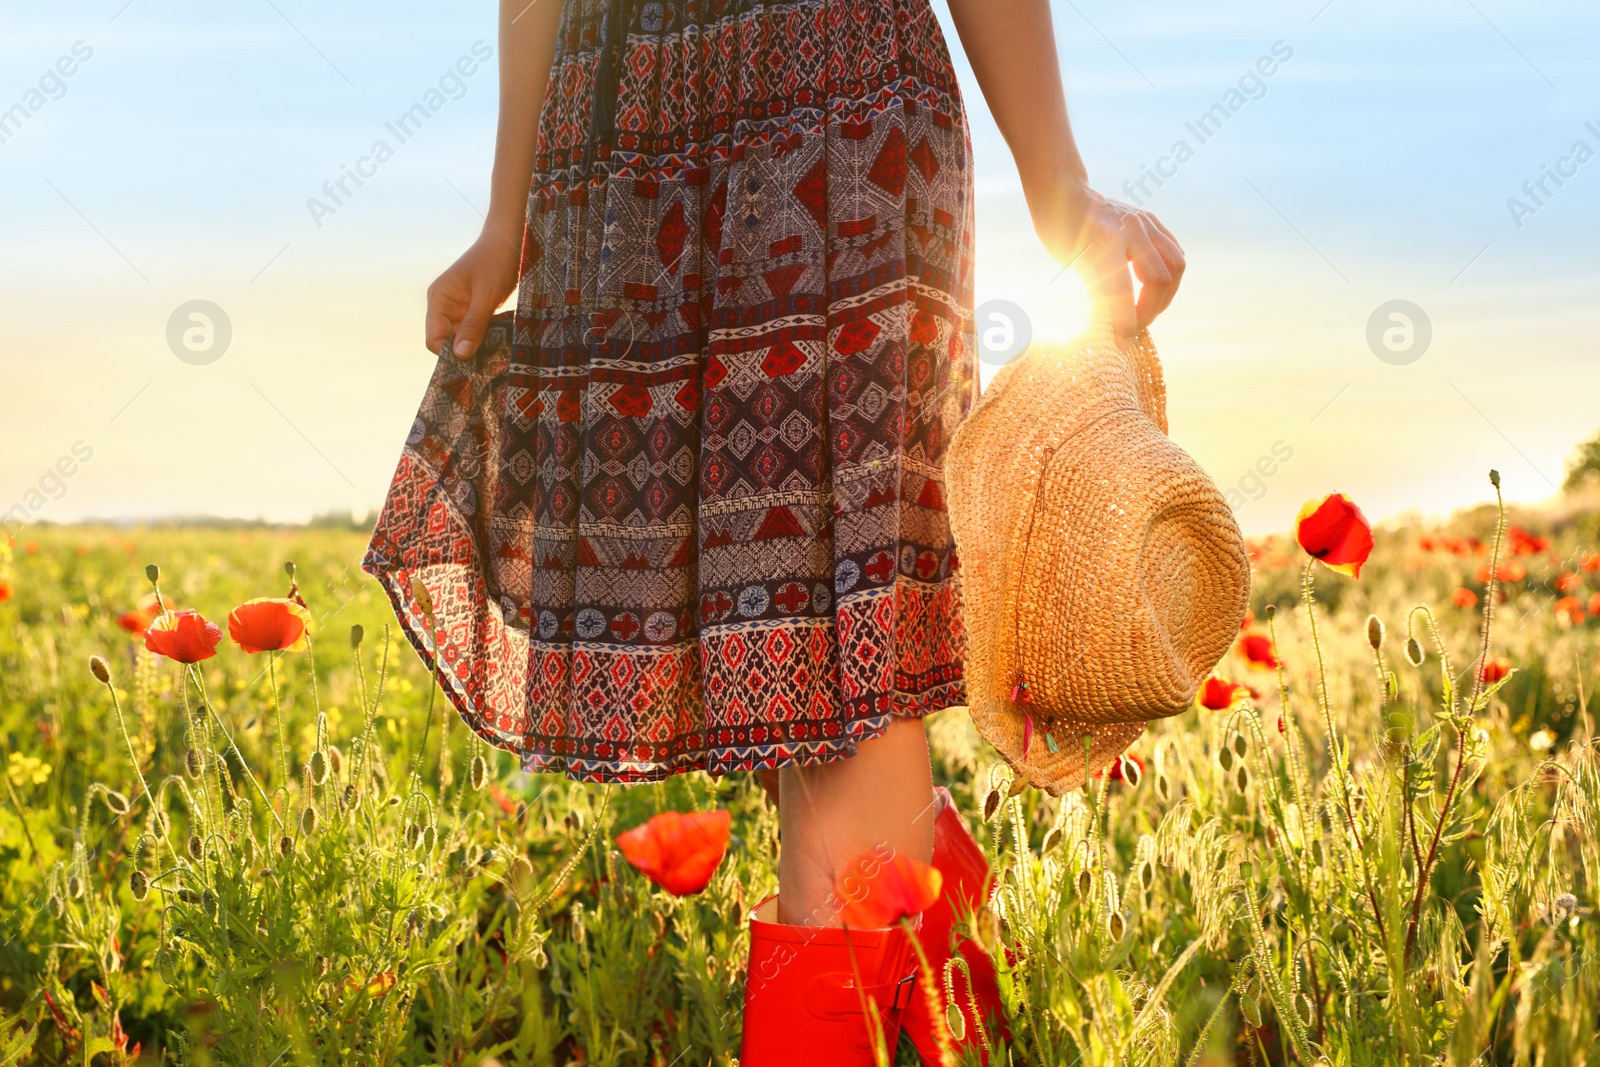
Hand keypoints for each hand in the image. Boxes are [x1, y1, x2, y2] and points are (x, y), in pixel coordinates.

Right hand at [424, 229, 521, 358]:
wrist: (509, 240)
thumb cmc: (496, 262)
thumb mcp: (486, 295)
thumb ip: (473, 325)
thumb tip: (460, 355)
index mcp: (438, 299)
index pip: (434, 339)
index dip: (450, 353)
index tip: (474, 361)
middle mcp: (444, 305)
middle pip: (448, 342)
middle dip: (466, 352)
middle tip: (491, 359)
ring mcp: (458, 308)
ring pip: (462, 339)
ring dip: (478, 346)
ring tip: (497, 349)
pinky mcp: (473, 310)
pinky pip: (475, 331)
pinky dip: (486, 337)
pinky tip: (500, 340)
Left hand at [1026, 178, 1184, 345]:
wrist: (1064, 194)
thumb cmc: (1060, 233)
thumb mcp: (1071, 264)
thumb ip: (1097, 289)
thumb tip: (1117, 328)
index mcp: (1102, 239)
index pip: (1121, 291)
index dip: (1125, 322)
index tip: (1122, 342)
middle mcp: (1129, 227)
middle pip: (1158, 279)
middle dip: (1148, 312)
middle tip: (1133, 330)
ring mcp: (1145, 221)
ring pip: (1176, 265)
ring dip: (1165, 296)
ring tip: (1147, 313)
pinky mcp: (1153, 221)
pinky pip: (1175, 252)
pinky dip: (1170, 276)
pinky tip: (1156, 291)